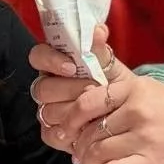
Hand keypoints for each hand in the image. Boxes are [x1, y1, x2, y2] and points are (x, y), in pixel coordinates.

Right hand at [30, 22, 119, 153]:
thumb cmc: (113, 86)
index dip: (50, 60)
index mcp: (55, 65)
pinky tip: (86, 128)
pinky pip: (50, 133)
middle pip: (42, 88)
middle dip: (69, 89)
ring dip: (73, 111)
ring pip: (47, 111)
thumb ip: (100, 50)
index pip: (38, 56)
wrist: (125, 114)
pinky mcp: (51, 132)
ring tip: (95, 110)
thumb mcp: (110, 67)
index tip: (72, 67)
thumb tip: (98, 30)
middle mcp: (47, 87)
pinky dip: (69, 132)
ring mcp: (47, 110)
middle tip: (92, 90)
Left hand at [75, 73, 163, 163]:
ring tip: (90, 161)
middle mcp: (136, 110)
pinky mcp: (150, 163)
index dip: (71, 118)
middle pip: (89, 129)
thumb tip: (82, 109)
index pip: (87, 101)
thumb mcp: (150, 90)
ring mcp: (143, 138)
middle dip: (78, 143)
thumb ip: (118, 94)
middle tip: (78, 150)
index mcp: (134, 88)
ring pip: (96, 151)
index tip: (69, 127)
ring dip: (87, 160)